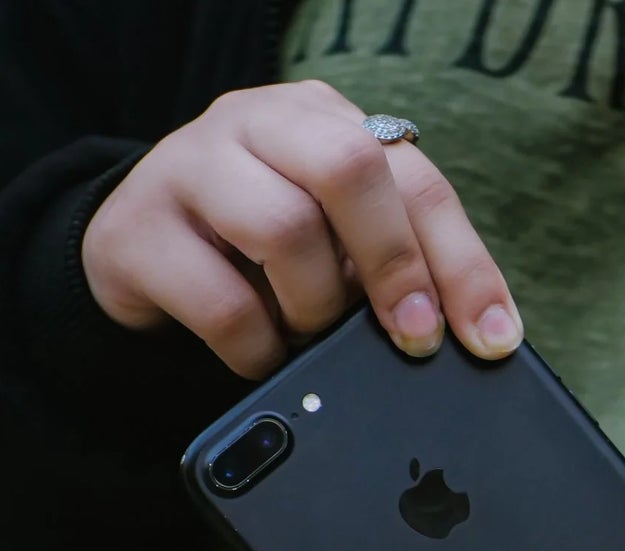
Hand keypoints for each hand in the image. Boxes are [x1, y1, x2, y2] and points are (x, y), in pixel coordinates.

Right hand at [82, 81, 520, 377]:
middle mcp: (257, 124)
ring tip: (311, 337)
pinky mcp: (139, 230)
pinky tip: (263, 356)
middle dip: (396, 265)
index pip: (414, 177)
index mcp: (321, 120)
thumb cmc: (253, 254)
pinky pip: (223, 304)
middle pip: (349, 168)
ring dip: (316, 309)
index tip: (492, 339)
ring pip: (284, 229)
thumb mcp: (332, 245)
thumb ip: (392, 265)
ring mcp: (189, 167)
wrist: (132, 255)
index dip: (463, 263)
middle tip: (414, 339)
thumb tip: (474, 338)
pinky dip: (260, 350)